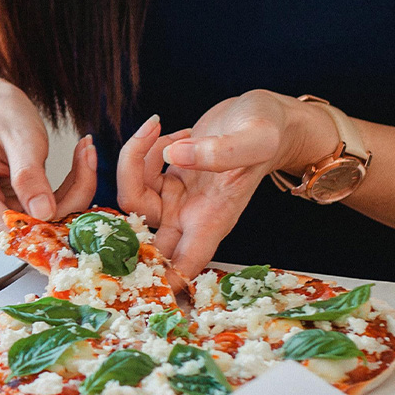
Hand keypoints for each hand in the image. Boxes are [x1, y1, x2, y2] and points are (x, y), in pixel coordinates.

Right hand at [0, 80, 97, 238]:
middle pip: (24, 230)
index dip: (43, 223)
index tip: (79, 192)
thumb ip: (30, 175)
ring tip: (84, 156)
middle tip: (89, 158)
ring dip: (68, 200)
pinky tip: (77, 169)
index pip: (3, 227)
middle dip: (65, 203)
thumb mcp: (20, 136)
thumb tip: (44, 214)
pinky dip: (62, 199)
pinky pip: (38, 220)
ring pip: (37, 228)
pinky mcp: (1, 220)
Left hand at [117, 90, 338, 277]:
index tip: (137, 274)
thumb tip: (175, 155)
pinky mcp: (166, 179)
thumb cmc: (270, 132)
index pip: (184, 264)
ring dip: (132, 161)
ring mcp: (175, 199)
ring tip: (159, 128)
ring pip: (132, 200)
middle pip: (143, 238)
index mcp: (213, 220)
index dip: (161, 277)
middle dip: (125, 214)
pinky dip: (143, 149)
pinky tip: (172, 131)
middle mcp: (190, 216)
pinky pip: (136, 174)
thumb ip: (222, 150)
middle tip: (128, 169)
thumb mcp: (256, 138)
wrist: (267, 117)